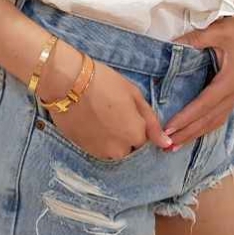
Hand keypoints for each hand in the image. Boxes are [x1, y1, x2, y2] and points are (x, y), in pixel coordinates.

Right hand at [39, 50, 172, 159]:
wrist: (67, 83)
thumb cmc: (104, 82)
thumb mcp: (134, 95)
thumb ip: (151, 123)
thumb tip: (166, 144)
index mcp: (136, 134)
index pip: (146, 141)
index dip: (138, 126)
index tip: (129, 113)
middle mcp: (120, 150)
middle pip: (130, 148)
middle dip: (126, 135)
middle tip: (114, 113)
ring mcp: (100, 152)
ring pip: (113, 150)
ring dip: (112, 139)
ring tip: (101, 116)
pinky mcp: (84, 150)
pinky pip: (98, 149)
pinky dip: (97, 139)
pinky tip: (91, 121)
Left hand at [163, 0, 233, 148]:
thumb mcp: (218, 32)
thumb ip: (195, 40)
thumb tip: (170, 45)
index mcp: (231, 82)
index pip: (204, 105)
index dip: (186, 118)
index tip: (168, 128)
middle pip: (209, 119)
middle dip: (187, 133)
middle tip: (166, 145)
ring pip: (215, 121)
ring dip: (195, 134)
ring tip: (176, 145)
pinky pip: (219, 115)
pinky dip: (204, 126)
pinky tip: (192, 132)